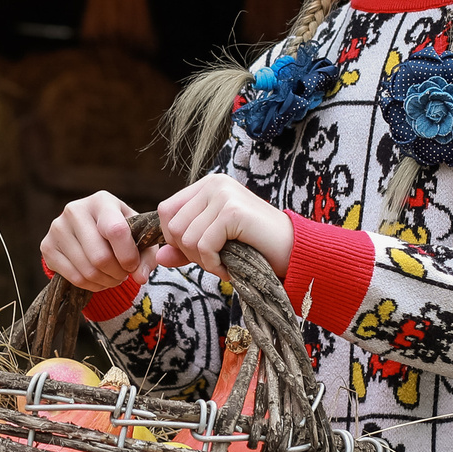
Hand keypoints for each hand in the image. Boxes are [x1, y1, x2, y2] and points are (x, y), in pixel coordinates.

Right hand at [41, 191, 155, 291]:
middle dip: (117, 273)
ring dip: (106, 281)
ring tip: (113, 277)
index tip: (134, 266)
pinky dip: (91, 285)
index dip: (128, 255)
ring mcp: (57, 228)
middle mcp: (75, 210)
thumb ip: (147, 256)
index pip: (115, 231)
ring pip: (87, 270)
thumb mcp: (139, 236)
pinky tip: (98, 279)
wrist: (89, 231)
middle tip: (123, 274)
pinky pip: (74, 278)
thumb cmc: (120, 232)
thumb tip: (140, 278)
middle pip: (100, 257)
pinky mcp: (47, 246)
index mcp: (101, 201)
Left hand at [156, 174, 292, 279]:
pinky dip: (214, 265)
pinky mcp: (233, 211)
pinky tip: (230, 267)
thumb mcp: (214, 245)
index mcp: (207, 186)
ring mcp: (224, 195)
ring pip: (186, 237)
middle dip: (189, 252)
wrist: (294, 251)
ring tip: (225, 262)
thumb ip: (185, 249)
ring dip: (203, 260)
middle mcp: (214, 184)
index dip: (174, 238)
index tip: (198, 252)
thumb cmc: (255, 247)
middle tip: (215, 260)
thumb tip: (158, 257)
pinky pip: (204, 246)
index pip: (167, 211)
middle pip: (173, 226)